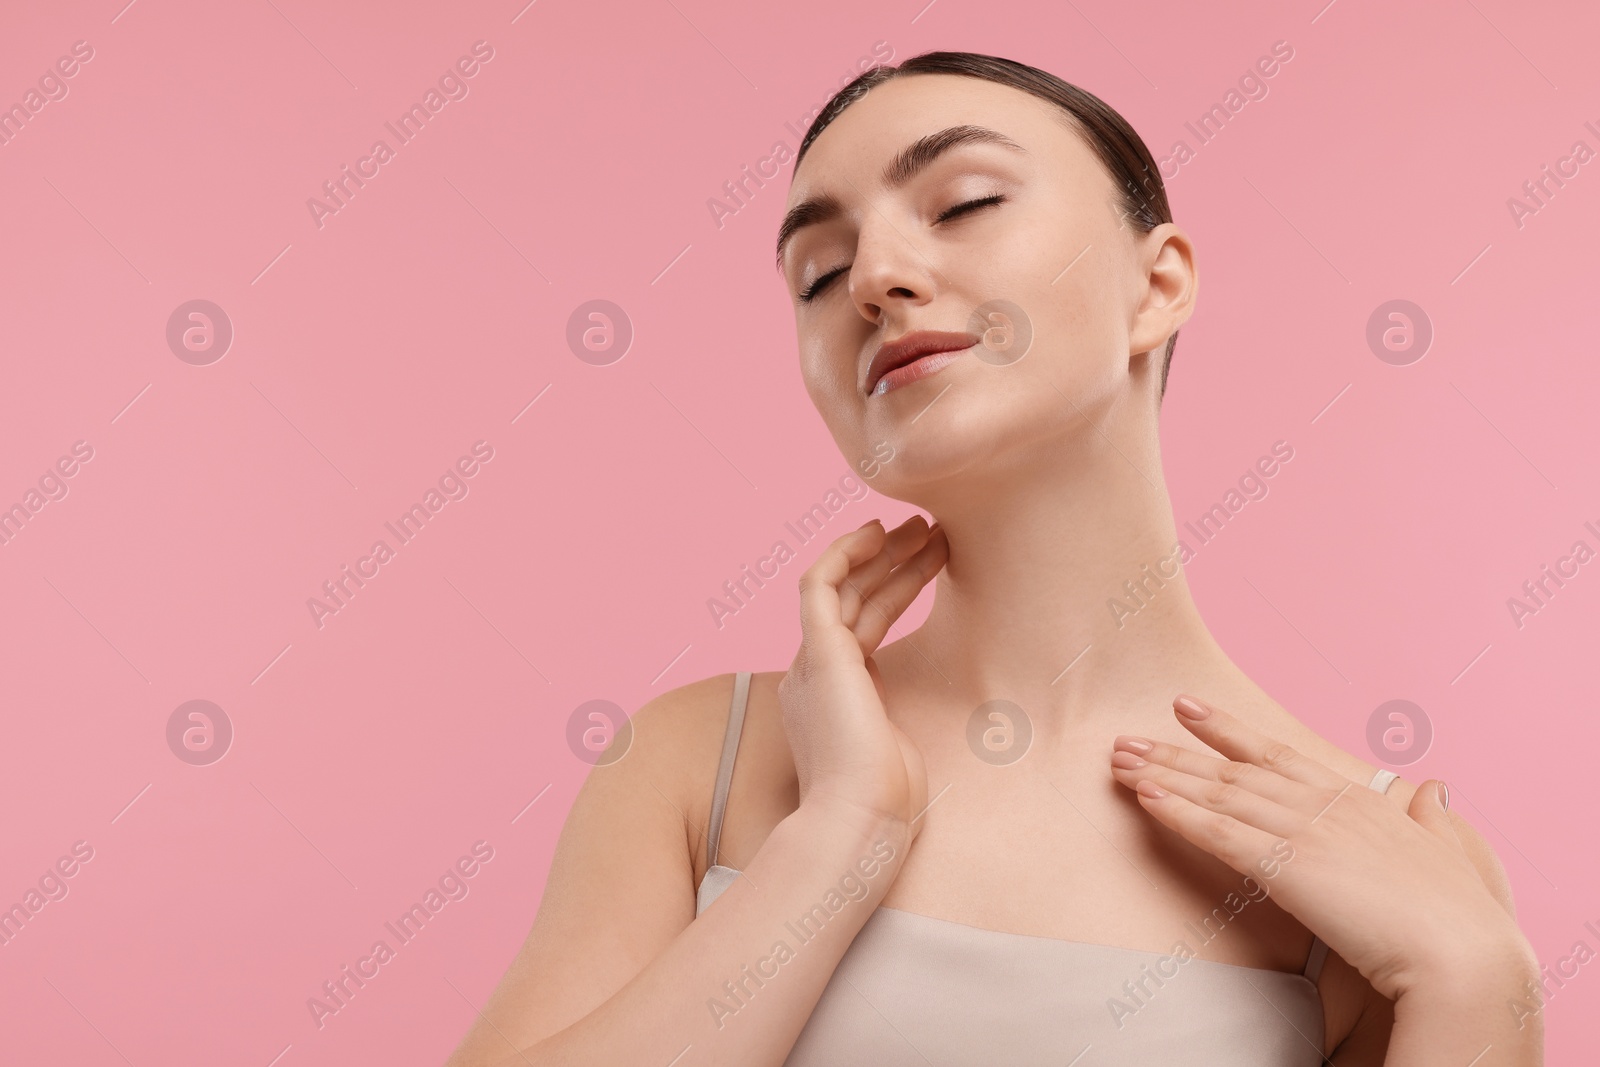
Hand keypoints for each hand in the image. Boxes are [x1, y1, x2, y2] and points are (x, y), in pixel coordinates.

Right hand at [777, 515, 946, 840]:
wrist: (860, 819)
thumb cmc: (887, 801)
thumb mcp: (899, 748)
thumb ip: (897, 724)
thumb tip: (917, 720)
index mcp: (832, 697)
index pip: (863, 625)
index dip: (896, 587)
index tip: (932, 560)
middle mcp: (814, 676)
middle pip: (854, 601)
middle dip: (892, 562)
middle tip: (932, 531)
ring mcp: (812, 663)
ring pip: (842, 587)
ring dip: (881, 552)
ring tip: (923, 525)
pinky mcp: (817, 653)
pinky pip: (820, 584)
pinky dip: (844, 553)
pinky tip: (878, 531)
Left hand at [1107, 695, 1533, 1001]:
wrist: (1462, 954)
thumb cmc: (1462, 916)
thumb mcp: (1453, 855)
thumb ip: (1436, 820)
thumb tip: (1437, 788)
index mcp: (1358, 801)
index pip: (1277, 756)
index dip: (1228, 731)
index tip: (1188, 708)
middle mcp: (1325, 806)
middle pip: (1233, 771)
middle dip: (1174, 753)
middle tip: (1127, 738)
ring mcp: (1304, 832)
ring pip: (1218, 794)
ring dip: (1163, 776)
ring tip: (1119, 761)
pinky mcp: (1286, 867)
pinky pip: (1219, 833)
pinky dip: (1179, 812)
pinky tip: (1145, 797)